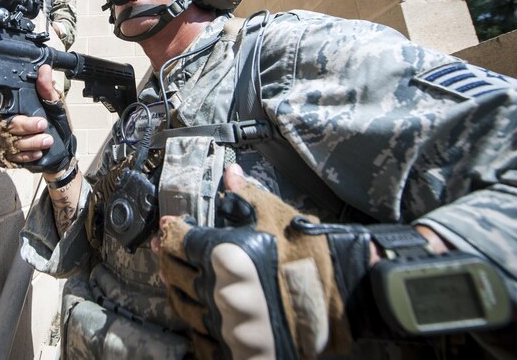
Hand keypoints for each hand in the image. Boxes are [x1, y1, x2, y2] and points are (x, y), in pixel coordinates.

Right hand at [0, 65, 74, 173]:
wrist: (62, 150)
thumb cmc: (57, 125)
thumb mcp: (55, 106)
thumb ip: (47, 90)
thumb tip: (44, 69)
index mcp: (18, 109)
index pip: (10, 108)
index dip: (22, 115)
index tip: (41, 119)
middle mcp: (10, 125)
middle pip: (8, 125)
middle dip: (27, 127)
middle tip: (44, 125)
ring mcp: (8, 141)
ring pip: (11, 143)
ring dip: (31, 142)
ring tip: (48, 141)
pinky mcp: (11, 157)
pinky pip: (12, 157)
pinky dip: (26, 156)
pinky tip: (38, 153)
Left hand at [153, 164, 354, 359]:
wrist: (348, 297)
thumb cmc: (312, 254)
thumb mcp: (276, 215)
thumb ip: (245, 195)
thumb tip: (230, 174)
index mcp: (223, 255)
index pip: (178, 241)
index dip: (172, 231)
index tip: (171, 227)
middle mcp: (220, 292)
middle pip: (173, 274)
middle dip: (169, 260)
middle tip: (167, 253)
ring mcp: (228, 326)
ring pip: (184, 307)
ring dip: (177, 291)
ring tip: (179, 280)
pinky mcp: (239, 350)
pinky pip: (202, 340)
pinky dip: (196, 325)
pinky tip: (200, 313)